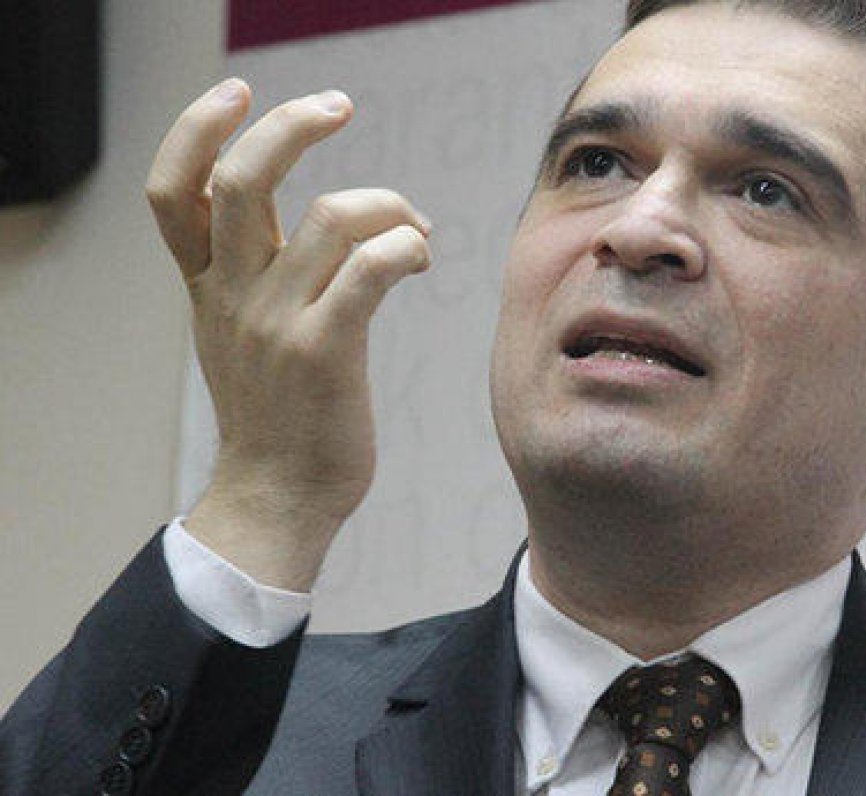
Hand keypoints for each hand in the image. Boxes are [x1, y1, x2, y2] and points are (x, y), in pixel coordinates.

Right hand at [147, 79, 432, 589]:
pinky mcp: (326, 352)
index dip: (198, 130)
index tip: (240, 96)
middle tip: (339, 105)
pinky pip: (371, 267)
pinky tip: (422, 258)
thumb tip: (319, 226)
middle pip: (244, 181)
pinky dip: (406, 245)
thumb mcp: (241, 336)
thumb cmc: (277, 416)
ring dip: (388, 205)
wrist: (277, 498)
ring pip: (332, 217)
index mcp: (207, 288)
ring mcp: (277, 323)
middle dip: (293, 126)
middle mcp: (234, 296)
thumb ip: (255, 279)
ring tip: (414, 229)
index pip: (174, 191)